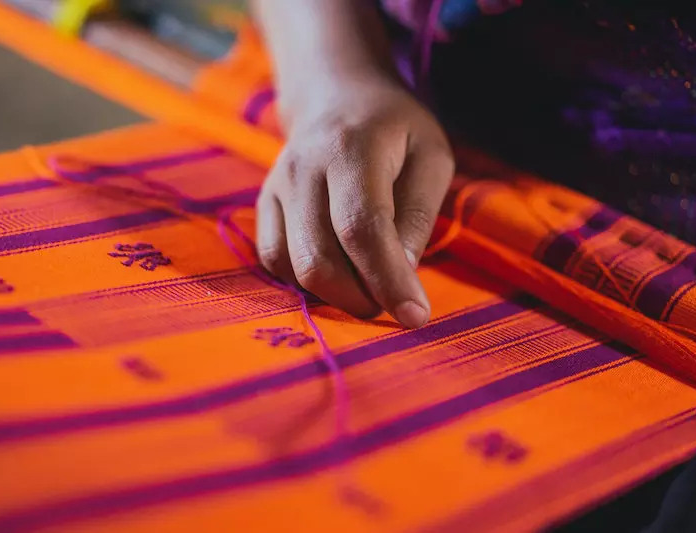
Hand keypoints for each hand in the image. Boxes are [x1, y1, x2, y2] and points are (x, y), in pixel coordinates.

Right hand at [256, 75, 454, 327]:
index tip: (415, 316)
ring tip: (368, 283)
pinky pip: (275, 262)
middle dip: (360, 298)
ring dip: (335, 295)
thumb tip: (403, 274)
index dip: (387, 279)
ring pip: (294, 268)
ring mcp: (276, 187)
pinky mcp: (264, 205)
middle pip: (319, 259)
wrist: (336, 97)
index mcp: (350, 149)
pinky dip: (307, 282)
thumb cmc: (395, 130)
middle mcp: (302, 168)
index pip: (362, 227)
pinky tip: (337, 269)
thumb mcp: (431, 157)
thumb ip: (419, 213)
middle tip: (392, 299)